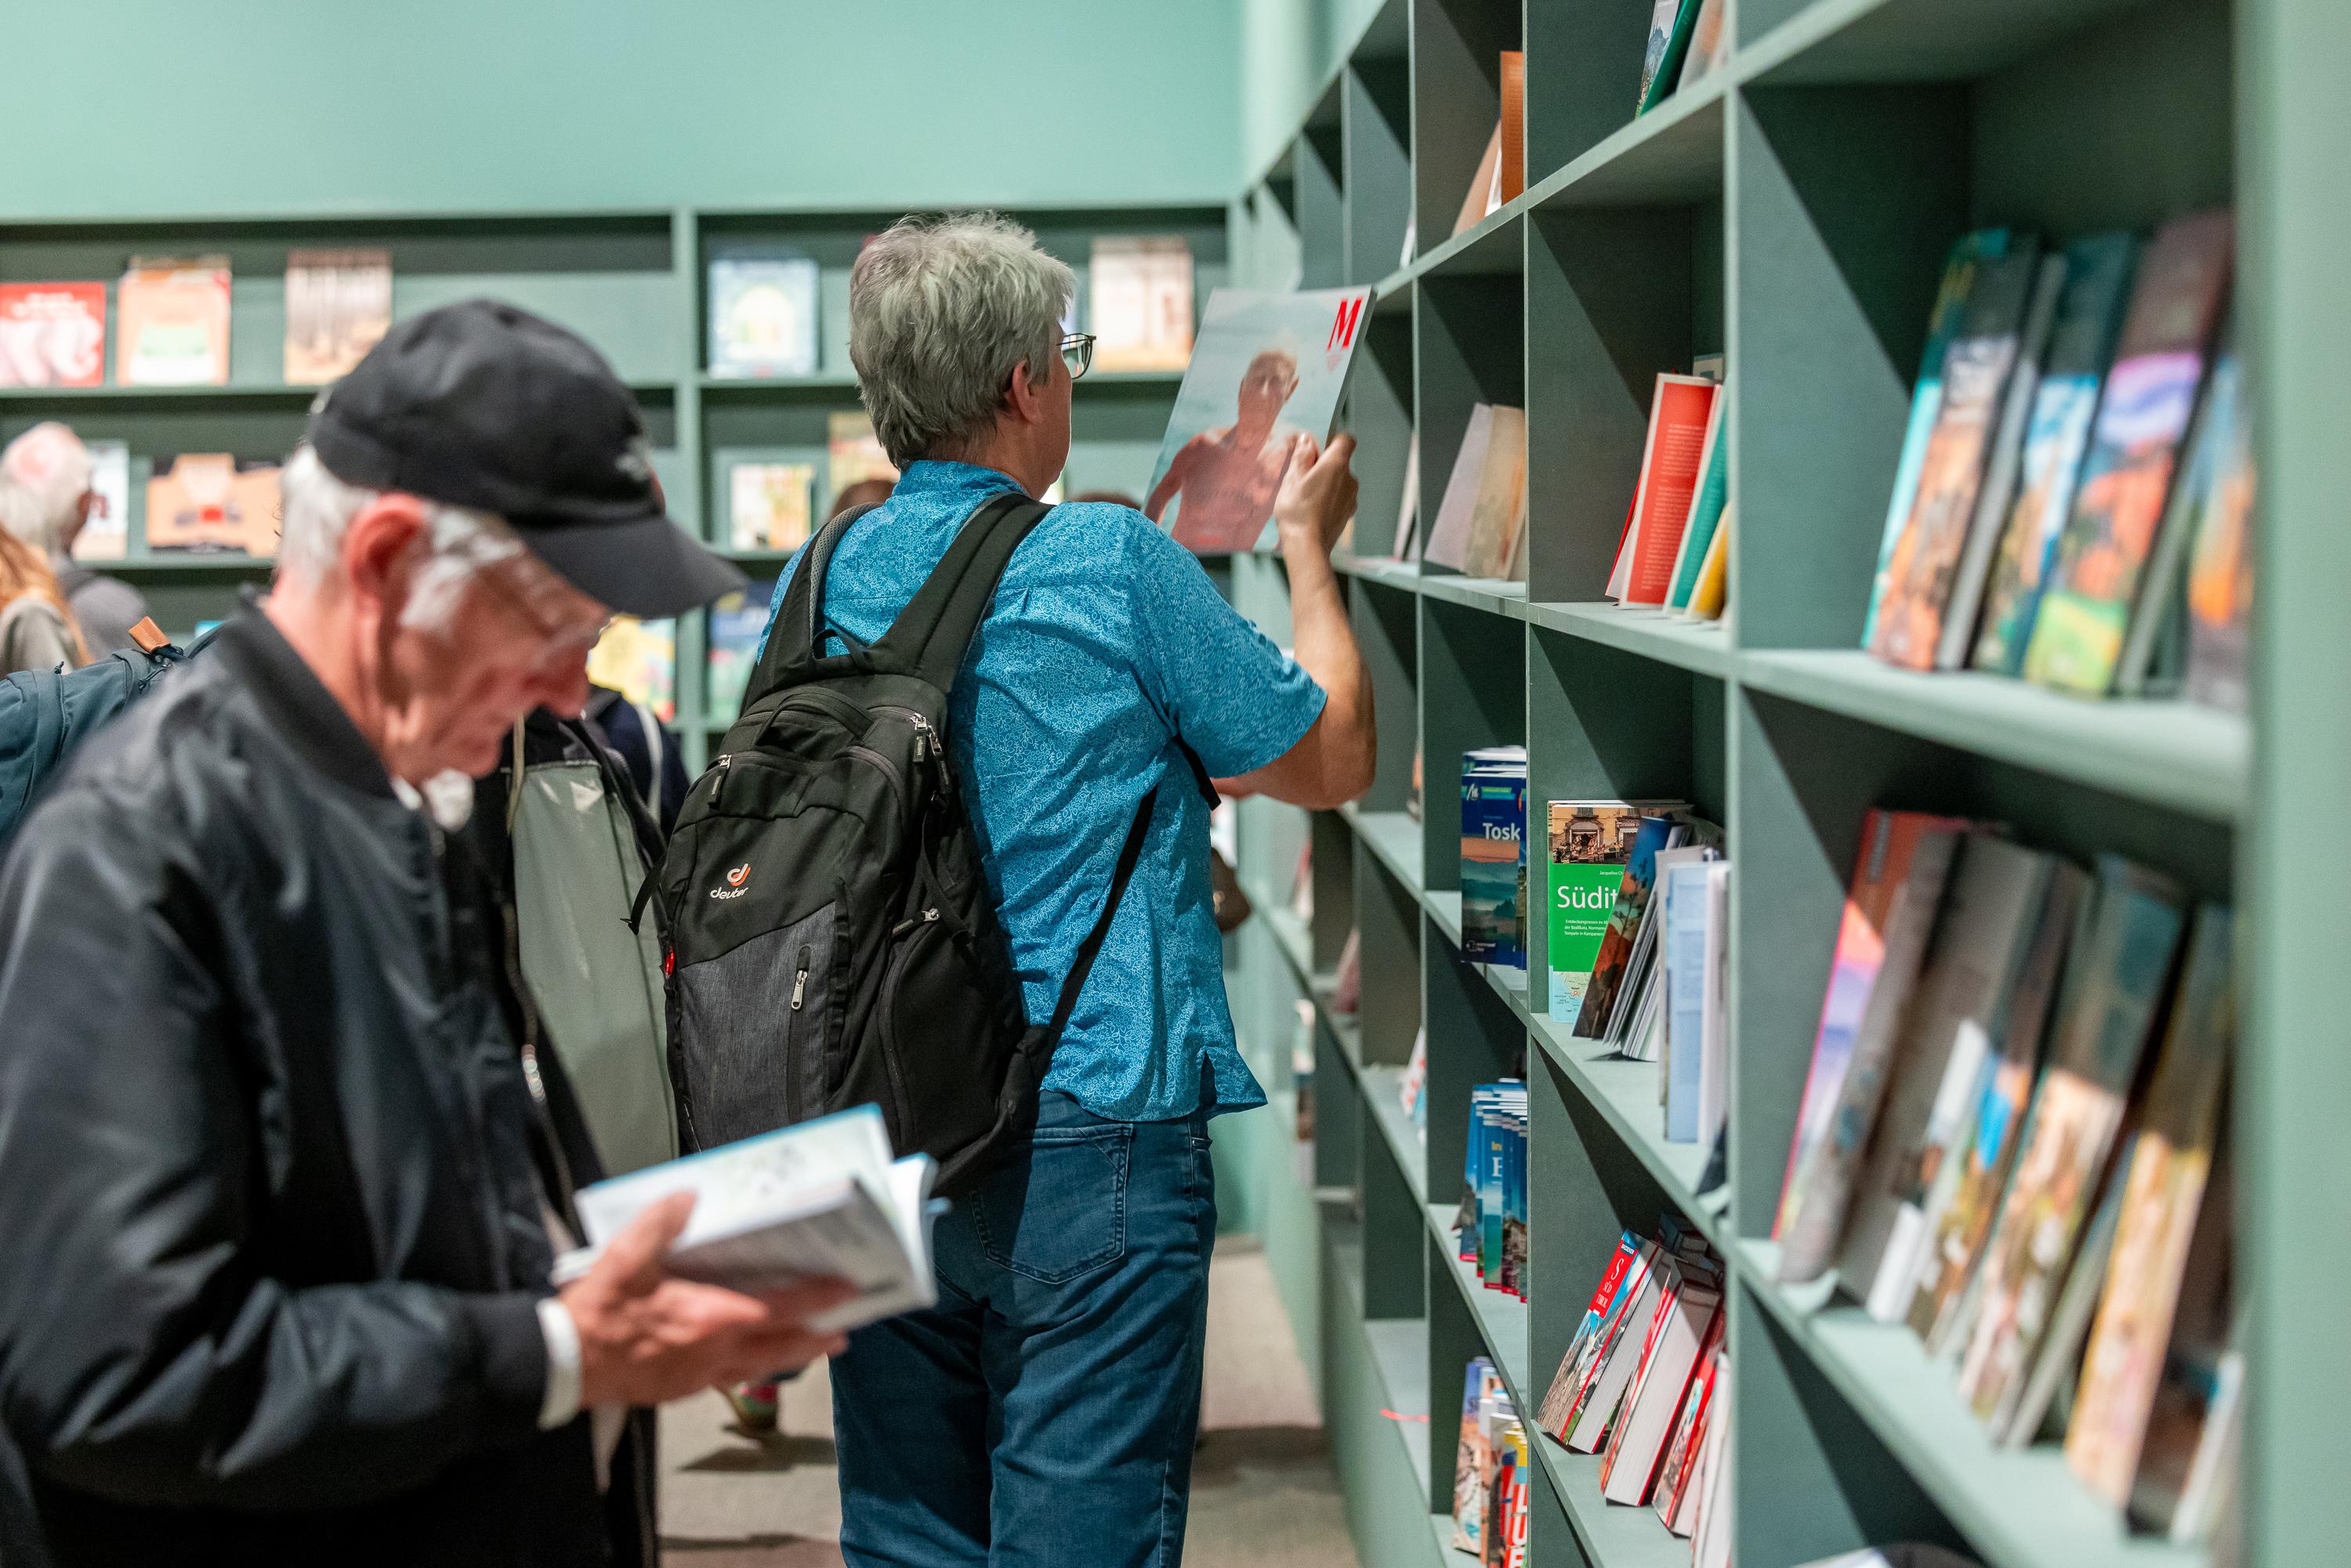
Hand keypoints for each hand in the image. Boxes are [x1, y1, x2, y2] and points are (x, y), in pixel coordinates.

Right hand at [560, 1193, 854, 1407]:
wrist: (565, 1365)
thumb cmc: (598, 1311)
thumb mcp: (624, 1257)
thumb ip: (660, 1223)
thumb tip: (691, 1195)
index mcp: (708, 1317)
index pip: (778, 1306)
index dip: (816, 1298)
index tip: (846, 1290)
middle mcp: (714, 1351)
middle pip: (780, 1347)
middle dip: (814, 1338)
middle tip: (844, 1332)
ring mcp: (699, 1376)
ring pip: (758, 1367)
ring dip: (789, 1356)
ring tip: (813, 1345)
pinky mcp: (681, 1390)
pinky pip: (730, 1379)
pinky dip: (752, 1368)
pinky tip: (754, 1360)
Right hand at [1273, 433, 1359, 557]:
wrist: (1307, 546)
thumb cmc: (1297, 511)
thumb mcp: (1292, 478)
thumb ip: (1302, 455)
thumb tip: (1308, 439)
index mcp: (1336, 465)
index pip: (1346, 440)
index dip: (1333, 440)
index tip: (1317, 449)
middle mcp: (1350, 479)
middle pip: (1340, 462)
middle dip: (1324, 465)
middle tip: (1302, 477)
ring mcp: (1351, 498)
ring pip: (1339, 481)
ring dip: (1325, 484)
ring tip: (1305, 497)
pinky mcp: (1348, 513)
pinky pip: (1339, 498)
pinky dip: (1328, 500)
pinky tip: (1312, 510)